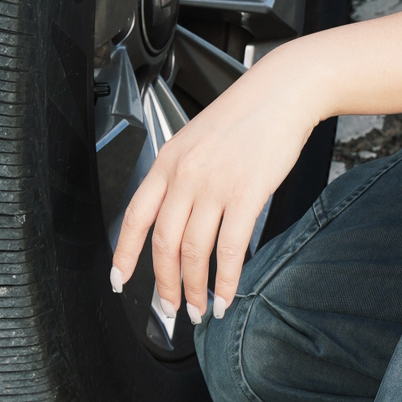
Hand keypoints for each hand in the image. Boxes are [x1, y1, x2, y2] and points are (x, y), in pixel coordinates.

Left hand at [111, 49, 322, 328]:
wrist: (282, 92)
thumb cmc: (246, 115)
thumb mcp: (197, 139)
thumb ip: (182, 174)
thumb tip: (178, 216)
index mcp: (167, 162)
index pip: (135, 217)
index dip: (124, 254)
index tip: (119, 280)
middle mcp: (185, 176)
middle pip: (164, 243)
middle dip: (164, 285)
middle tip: (169, 308)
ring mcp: (214, 186)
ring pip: (194, 251)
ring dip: (195, 288)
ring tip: (200, 309)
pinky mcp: (247, 194)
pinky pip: (230, 248)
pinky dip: (227, 280)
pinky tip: (228, 295)